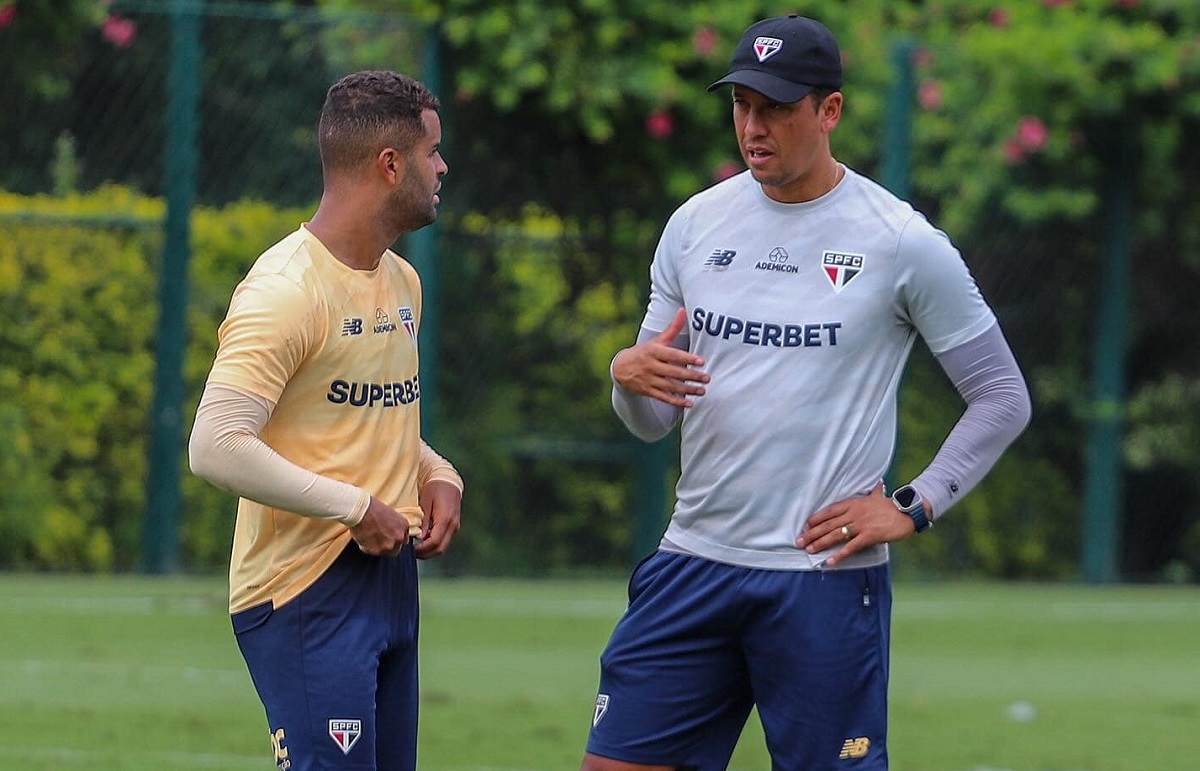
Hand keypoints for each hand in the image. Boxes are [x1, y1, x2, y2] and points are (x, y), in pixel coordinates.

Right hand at [350, 496, 411, 556]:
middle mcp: (399, 537)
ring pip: (383, 552)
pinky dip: (367, 547)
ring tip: (368, 537)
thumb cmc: (373, 508)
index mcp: (403, 526)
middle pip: (395, 549)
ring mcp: (388, 545)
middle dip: (387, 546)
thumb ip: (394, 526)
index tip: (388, 538)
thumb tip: (390, 532)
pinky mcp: (376, 550)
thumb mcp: (390, 513)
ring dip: (377, 547)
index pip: (403, 540)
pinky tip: (363, 537)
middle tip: (377, 540)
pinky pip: (372, 552)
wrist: (361, 510)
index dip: (394, 540)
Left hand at [414, 480, 461, 559]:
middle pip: (441, 548)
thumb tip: (420, 538)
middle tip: (414, 552)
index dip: (423, 549)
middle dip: (427, 554)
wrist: (448, 481)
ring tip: (418, 546)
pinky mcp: (454, 526)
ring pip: (444, 546)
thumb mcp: (425, 502)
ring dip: (431, 550)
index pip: (435, 542)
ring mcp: (455, 526)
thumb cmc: (434, 489)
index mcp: (445, 519)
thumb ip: (423, 521)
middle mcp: (453, 525)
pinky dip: (435, 543)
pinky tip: (425, 538)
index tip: (412, 549)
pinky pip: (445, 540)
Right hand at [611, 308, 708, 407]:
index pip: (673, 355)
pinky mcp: (648, 391)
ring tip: (702, 390)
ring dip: (687, 390)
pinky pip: (664, 397)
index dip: (687, 358)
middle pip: (674, 372)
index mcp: (654, 351)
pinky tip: (689, 403)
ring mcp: (649, 380)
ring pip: (670, 386)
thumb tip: (683, 310)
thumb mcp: (657, 340)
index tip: (701, 361)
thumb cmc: (645, 352)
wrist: (620, 368)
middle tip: (707, 378)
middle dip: (691, 376)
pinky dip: (676, 402)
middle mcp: (651, 366)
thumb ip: (672, 328)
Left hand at [795, 482, 919, 566]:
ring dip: (821, 543)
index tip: (806, 525)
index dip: (816, 518)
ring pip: (836, 534)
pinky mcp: (869, 536)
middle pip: (828, 524)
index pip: (830, 511)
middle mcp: (854, 513)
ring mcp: (861, 525)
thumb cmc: (892, 506)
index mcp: (854, 503)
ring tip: (809, 550)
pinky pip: (851, 547)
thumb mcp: (879, 496)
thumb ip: (874, 492)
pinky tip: (830, 561)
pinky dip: (840, 554)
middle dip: (812, 533)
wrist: (908, 512)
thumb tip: (878, 484)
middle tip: (800, 540)